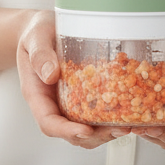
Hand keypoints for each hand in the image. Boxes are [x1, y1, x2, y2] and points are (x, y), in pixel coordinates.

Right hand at [15, 11, 118, 150]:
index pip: (49, 122)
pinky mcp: (83, 95)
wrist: (43, 27)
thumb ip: (40, 55)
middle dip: (96, 136)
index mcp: (38, 94)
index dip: (66, 131)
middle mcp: (54, 103)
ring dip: (106, 131)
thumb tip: (50, 75)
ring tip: (129, 125)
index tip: (85, 131)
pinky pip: (95, 112)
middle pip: (71, 133)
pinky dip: (111, 117)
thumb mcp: (35, 37)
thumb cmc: (36, 33)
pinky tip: (129, 111)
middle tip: (120, 129)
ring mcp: (69, 101)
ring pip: (86, 127)